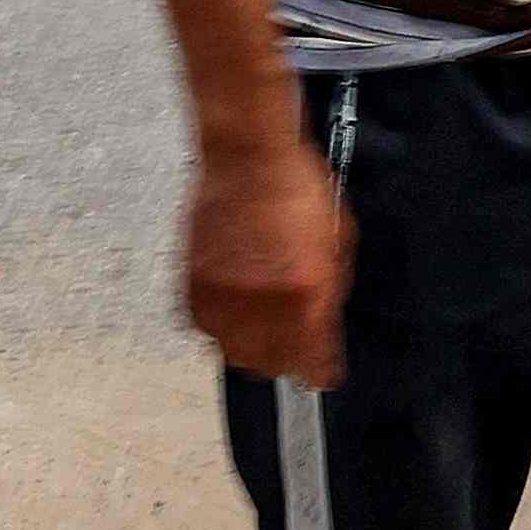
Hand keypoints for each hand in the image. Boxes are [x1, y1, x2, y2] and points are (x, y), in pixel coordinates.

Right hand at [184, 127, 352, 384]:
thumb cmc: (295, 185)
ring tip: (257, 329)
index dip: (318, 372)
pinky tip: (230, 307)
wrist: (246, 153)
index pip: (313, 360)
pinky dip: (215, 324)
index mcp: (307, 292)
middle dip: (283, 361)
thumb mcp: (337, 239)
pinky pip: (202, 326)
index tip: (319, 376)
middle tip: (288, 347)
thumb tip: (324, 323)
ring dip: (247, 346)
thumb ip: (330, 290)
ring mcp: (224, 294)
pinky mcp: (193, 281)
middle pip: (270, 365)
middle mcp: (264, 301)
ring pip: (232, 352)